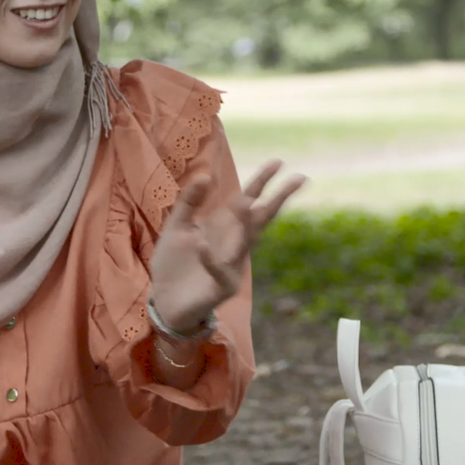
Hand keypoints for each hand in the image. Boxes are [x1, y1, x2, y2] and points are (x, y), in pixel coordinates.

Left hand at [150, 160, 305, 329]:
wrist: (164, 302)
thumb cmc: (174, 264)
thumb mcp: (177, 227)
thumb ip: (189, 202)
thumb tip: (206, 175)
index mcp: (224, 226)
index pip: (247, 200)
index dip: (262, 182)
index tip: (278, 162)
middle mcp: (233, 243)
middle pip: (260, 218)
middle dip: (278, 199)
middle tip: (299, 179)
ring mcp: (231, 265)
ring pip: (246, 242)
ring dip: (246, 223)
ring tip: (245, 203)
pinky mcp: (221, 287)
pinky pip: (219, 270)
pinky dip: (211, 258)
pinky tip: (201, 245)